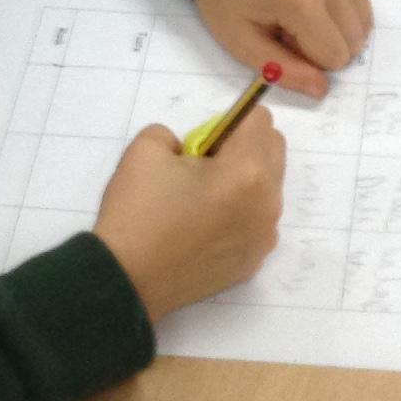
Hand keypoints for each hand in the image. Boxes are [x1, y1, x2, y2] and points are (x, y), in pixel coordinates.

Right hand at [93, 111, 285, 320]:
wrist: (127, 280)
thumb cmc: (138, 212)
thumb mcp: (147, 149)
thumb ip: (177, 133)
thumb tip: (195, 149)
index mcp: (247, 171)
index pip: (260, 120)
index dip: (228, 121)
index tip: (202, 142)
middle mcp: (267, 203)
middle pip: (272, 151)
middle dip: (244, 146)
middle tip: (202, 167)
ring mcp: (264, 237)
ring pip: (267, 188)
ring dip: (244, 182)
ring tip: (201, 201)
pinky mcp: (254, 262)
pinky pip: (257, 221)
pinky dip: (240, 215)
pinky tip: (203, 229)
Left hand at [187, 0, 371, 97]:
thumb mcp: (243, 44)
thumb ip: (284, 71)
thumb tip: (322, 90)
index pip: (334, 56)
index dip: (307, 59)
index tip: (281, 39)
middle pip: (353, 40)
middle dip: (324, 44)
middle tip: (289, 26)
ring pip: (362, 21)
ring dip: (334, 27)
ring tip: (300, 11)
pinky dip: (340, 7)